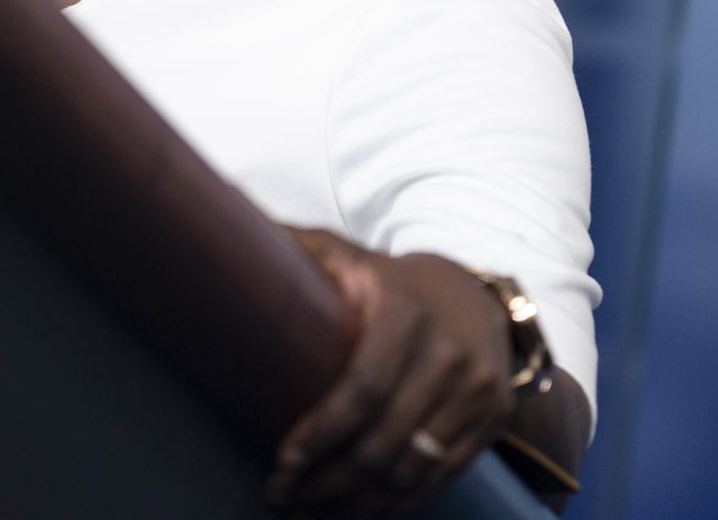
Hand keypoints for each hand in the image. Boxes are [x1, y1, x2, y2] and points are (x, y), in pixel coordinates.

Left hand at [265, 230, 515, 518]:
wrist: (475, 293)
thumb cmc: (389, 281)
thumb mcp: (347, 255)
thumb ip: (295, 247)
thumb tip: (224, 226)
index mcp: (406, 312)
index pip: (364, 386)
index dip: (323, 429)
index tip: (284, 457)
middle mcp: (450, 353)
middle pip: (384, 439)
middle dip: (328, 478)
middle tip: (283, 493)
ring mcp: (478, 391)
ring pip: (411, 468)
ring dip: (359, 500)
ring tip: (313, 510)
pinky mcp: (493, 419)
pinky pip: (442, 475)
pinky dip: (400, 502)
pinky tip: (362, 510)